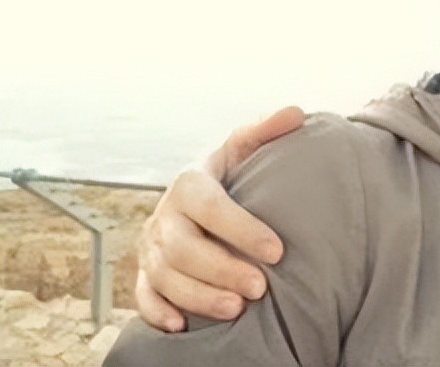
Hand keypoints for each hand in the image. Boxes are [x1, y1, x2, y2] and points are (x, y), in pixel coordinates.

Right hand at [134, 106, 305, 331]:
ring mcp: (151, 247)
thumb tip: (296, 112)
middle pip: (182, 248)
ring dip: (198, 296)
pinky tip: (182, 327)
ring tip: (237, 309)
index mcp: (189, 183)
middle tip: (260, 288)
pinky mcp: (145, 273)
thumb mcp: (244, 148)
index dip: (242, 230)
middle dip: (221, 270)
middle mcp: (165, 216)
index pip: (211, 207)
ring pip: (165, 276)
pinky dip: (158, 313)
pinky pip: (143, 296)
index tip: (278, 251)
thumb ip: (266, 130)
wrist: (197, 196)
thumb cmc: (229, 174)